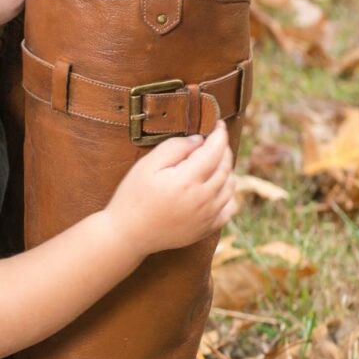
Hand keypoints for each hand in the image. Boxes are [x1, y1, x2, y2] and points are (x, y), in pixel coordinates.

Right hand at [103, 120, 236, 255]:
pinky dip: (228, 193)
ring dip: (226, 169)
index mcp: (187, 180)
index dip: (219, 134)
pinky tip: (216, 186)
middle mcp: (203, 199)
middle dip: (222, 149)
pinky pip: (230, 207)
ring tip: (213, 160)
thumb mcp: (146, 165)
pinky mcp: (207, 228)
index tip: (218, 124)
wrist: (128, 234)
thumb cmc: (133, 196)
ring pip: (231, 186)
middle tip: (213, 139)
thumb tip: (198, 140)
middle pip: (225, 167)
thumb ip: (173, 148)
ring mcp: (208, 216)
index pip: (214, 151)